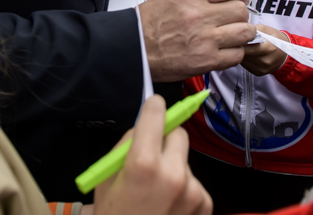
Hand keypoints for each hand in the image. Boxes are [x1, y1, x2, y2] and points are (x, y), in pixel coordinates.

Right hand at [94, 95, 211, 214]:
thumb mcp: (107, 179)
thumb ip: (126, 147)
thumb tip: (144, 125)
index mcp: (144, 164)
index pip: (157, 113)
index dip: (153, 108)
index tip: (153, 107)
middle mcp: (173, 173)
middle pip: (178, 133)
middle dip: (166, 139)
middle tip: (152, 155)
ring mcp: (193, 190)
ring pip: (185, 159)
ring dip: (174, 166)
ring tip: (158, 192)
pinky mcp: (205, 203)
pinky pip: (194, 181)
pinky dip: (184, 187)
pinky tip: (169, 205)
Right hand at [140, 0, 253, 81]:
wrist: (133, 48)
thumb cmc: (148, 24)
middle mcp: (199, 15)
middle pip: (240, 9)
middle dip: (240, 14)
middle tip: (234, 18)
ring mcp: (205, 39)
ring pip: (244, 31)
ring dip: (242, 33)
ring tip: (234, 35)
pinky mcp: (207, 60)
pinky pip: (237, 54)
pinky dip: (235, 53)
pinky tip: (225, 50)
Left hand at [241, 25, 287, 75]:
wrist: (285, 55)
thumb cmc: (277, 40)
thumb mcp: (268, 30)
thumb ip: (255, 29)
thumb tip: (242, 31)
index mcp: (269, 47)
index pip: (247, 46)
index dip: (240, 41)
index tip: (238, 37)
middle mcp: (265, 60)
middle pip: (244, 54)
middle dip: (239, 47)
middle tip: (239, 41)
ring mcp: (262, 68)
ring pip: (243, 61)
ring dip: (241, 53)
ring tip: (245, 47)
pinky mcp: (258, 73)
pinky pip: (245, 66)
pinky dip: (245, 59)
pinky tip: (249, 54)